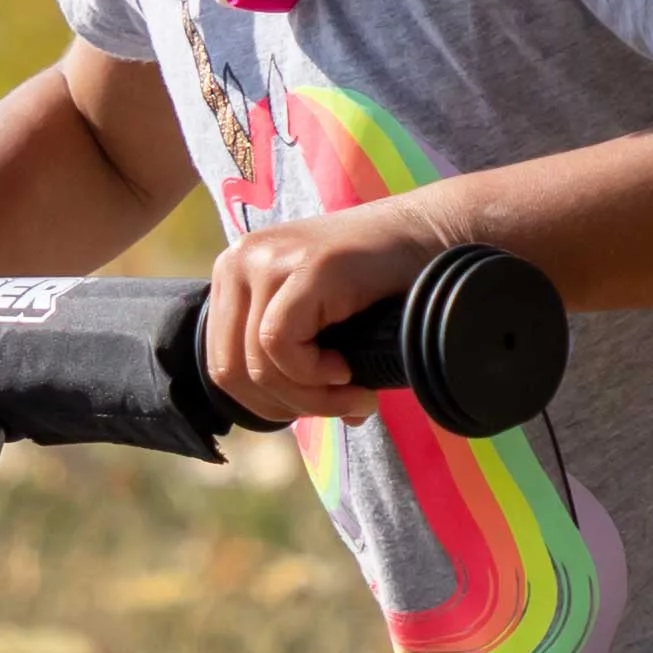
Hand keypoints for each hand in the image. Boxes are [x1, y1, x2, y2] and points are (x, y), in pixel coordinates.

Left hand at [203, 206, 454, 427]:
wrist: (432, 234)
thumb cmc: (381, 284)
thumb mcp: (323, 324)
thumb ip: (298, 363)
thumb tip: (299, 418)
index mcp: (233, 274)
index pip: (220, 363)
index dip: (265, 404)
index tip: (316, 407)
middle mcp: (238, 261)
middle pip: (231, 370)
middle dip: (288, 405)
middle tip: (342, 406)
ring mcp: (266, 260)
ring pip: (257, 365)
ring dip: (310, 396)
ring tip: (355, 395)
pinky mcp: (302, 268)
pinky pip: (280, 346)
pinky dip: (314, 374)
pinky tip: (347, 368)